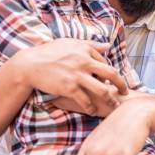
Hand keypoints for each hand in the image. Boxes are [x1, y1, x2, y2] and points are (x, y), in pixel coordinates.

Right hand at [12, 39, 127, 114]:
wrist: (29, 64)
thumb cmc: (49, 53)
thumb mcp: (71, 43)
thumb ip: (91, 45)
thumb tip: (108, 46)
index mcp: (85, 50)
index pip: (105, 63)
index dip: (110, 74)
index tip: (114, 81)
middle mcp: (84, 61)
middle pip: (111, 74)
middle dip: (121, 85)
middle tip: (125, 92)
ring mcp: (77, 75)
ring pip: (102, 90)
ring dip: (111, 99)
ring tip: (114, 105)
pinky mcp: (69, 87)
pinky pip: (86, 100)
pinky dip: (91, 107)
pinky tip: (93, 111)